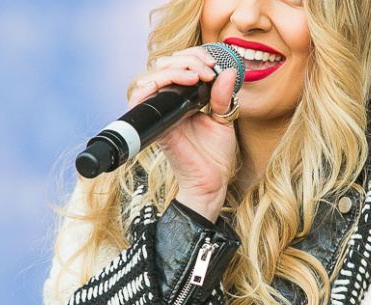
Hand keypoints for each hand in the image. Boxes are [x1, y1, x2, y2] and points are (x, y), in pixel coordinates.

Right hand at [128, 46, 238, 222]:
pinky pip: (142, 99)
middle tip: (208, 70)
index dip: (195, 57)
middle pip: (164, 65)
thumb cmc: (216, 155)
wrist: (211, 181)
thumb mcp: (224, 119)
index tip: (214, 65)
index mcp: (185, 99)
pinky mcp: (156, 124)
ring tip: (198, 76)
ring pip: (153, 76)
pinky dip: (156, 84)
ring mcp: (161, 113)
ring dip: (176, 68)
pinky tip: (182, 82)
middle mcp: (169, 103)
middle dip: (187, 59)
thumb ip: (223, 96)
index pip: (180, 65)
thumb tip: (227, 72)